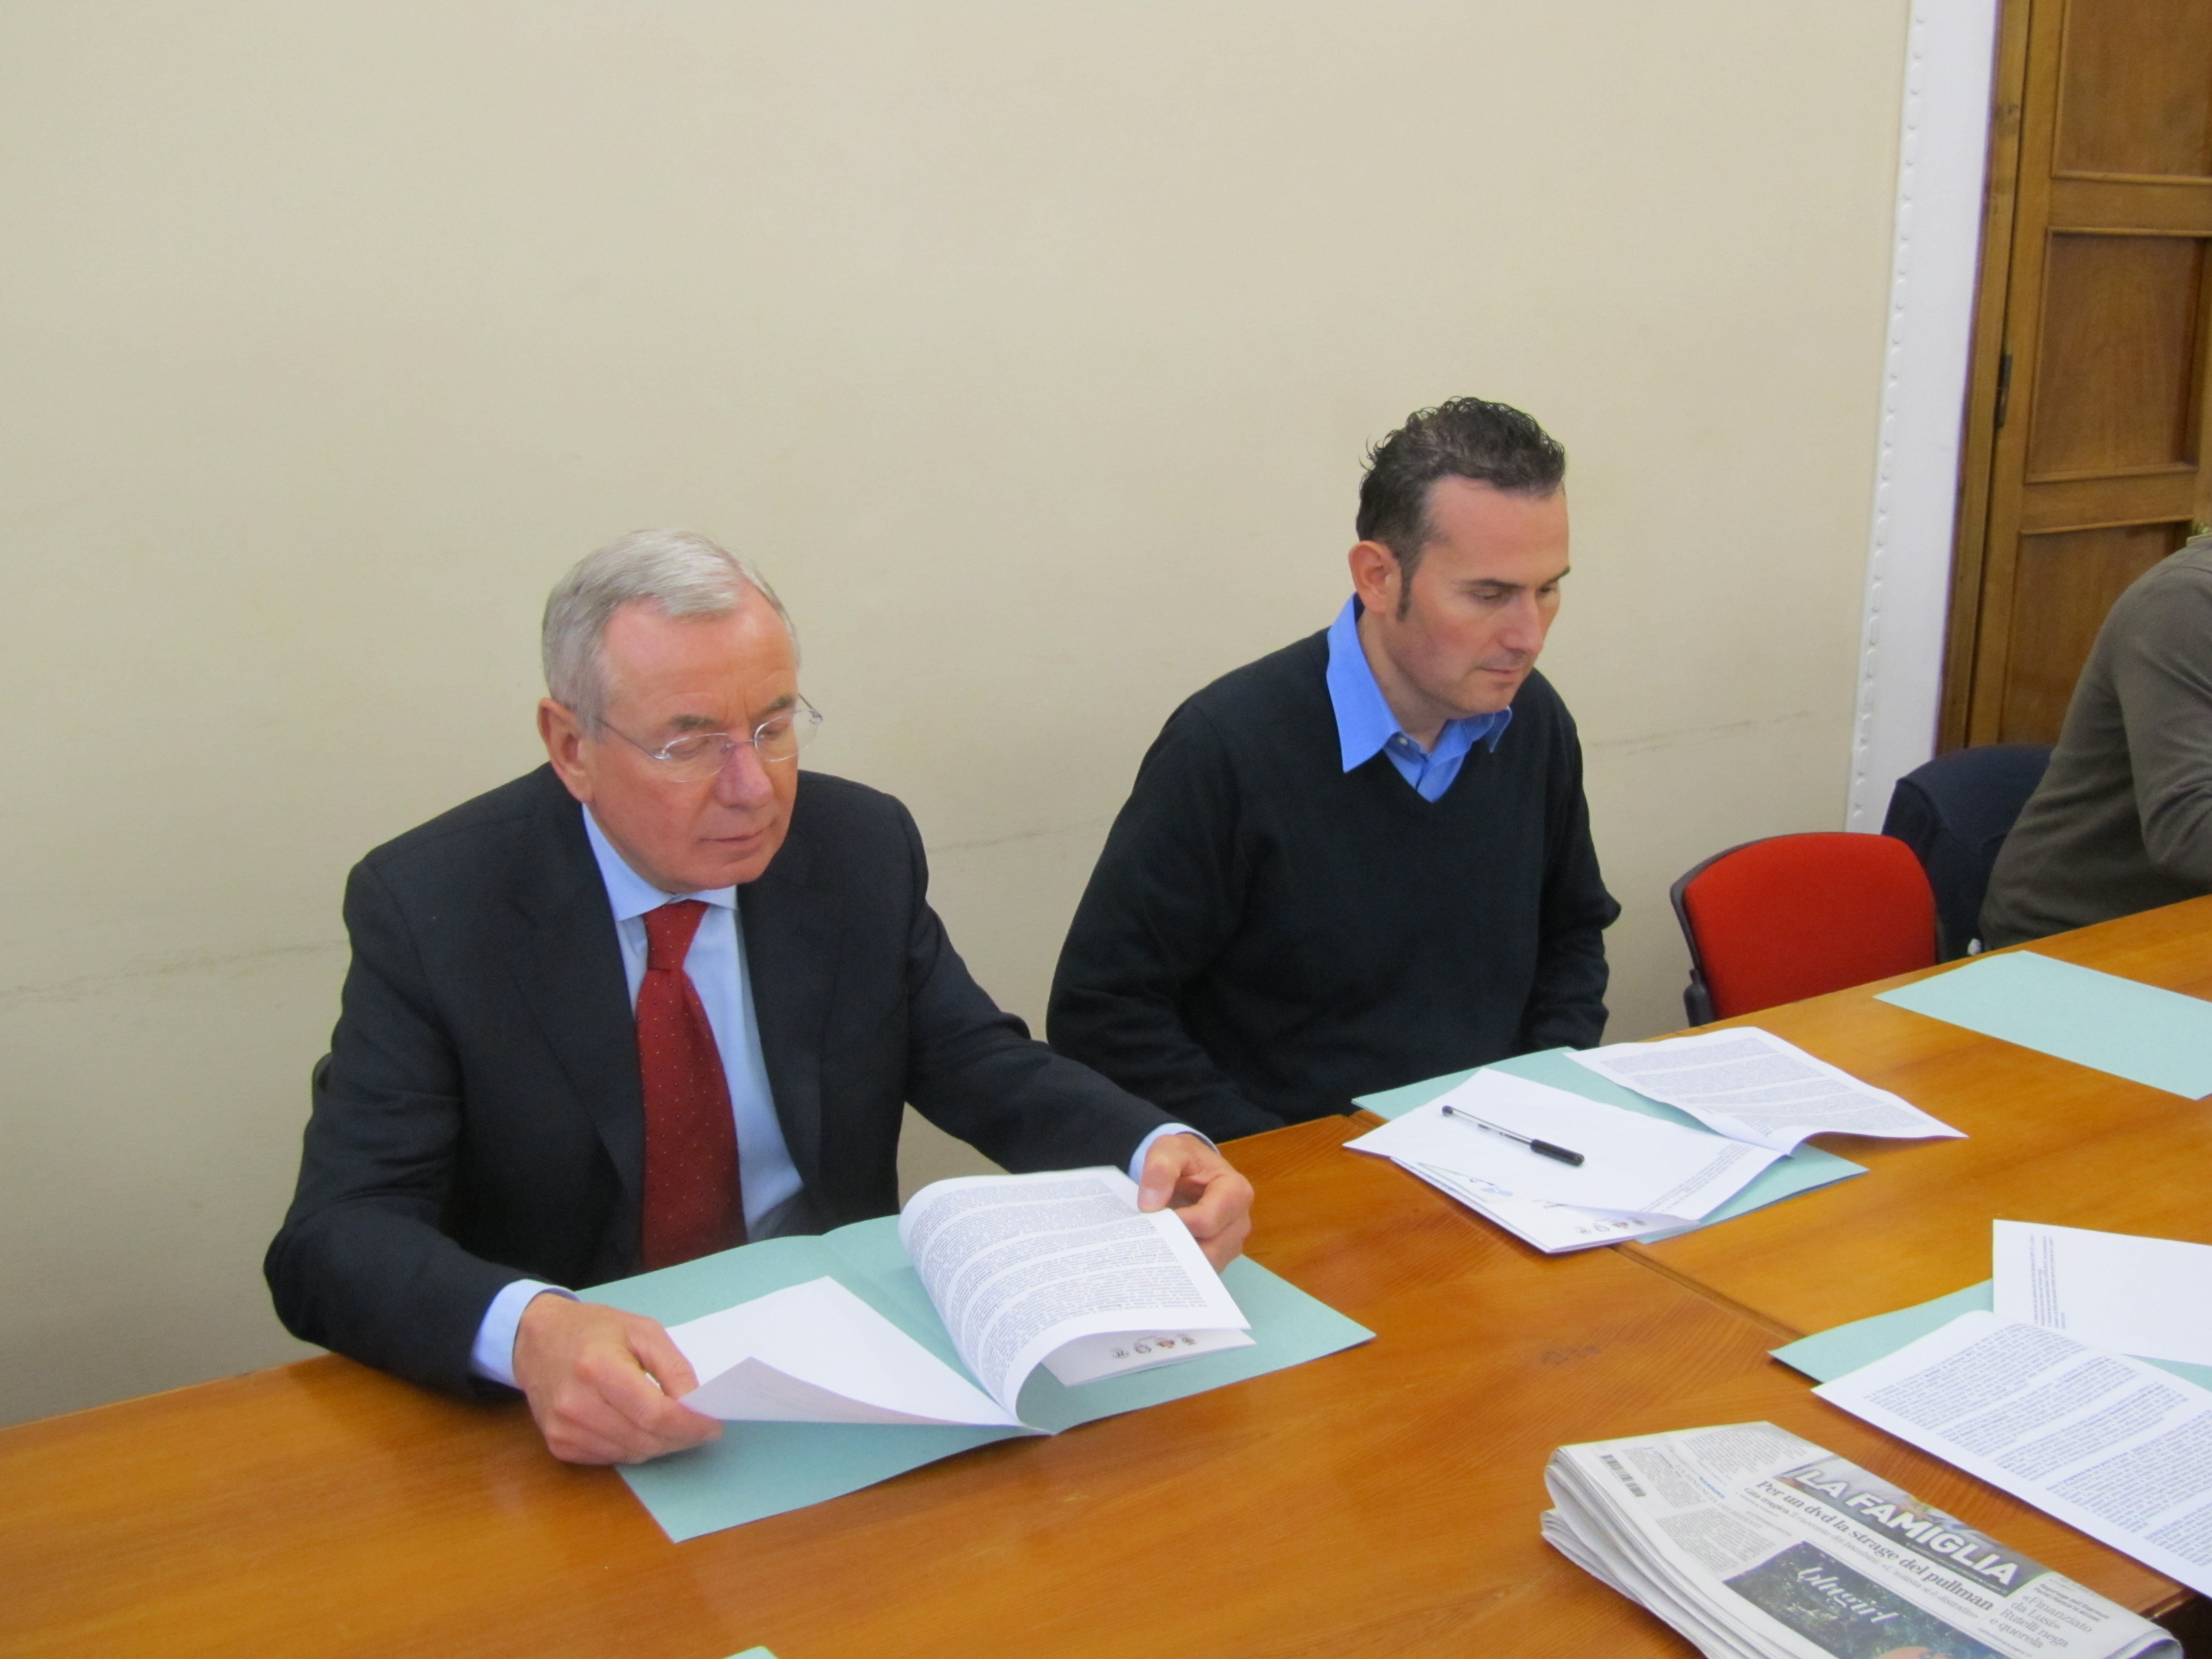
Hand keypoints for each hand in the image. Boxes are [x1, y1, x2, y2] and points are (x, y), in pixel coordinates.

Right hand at [510, 1294, 721, 1464]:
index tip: (714, 1424)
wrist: (537, 1340)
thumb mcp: (643, 1331)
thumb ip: (673, 1367)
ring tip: (674, 1425)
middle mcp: (576, 1404)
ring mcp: (564, 1429)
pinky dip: (635, 1448)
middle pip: (646, 1439)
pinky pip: (612, 1458)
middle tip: (702, 1427)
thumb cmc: (595, 1330)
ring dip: (661, 1445)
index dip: (690, 1425)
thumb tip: (697, 1405)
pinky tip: (641, 1428)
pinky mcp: (559, 1445)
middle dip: (682, 1437)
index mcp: (598, 1368)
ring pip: (632, 1454)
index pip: (655, 1413)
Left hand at [1136, 1133, 1253, 1269]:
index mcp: (1236, 1190)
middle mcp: (1240, 1220)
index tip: (1153, 1221)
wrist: (1187, 1168)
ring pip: (1208, 1264)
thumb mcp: (1168, 1150)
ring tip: (1155, 1251)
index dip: (1179, 1224)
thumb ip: (1159, 1169)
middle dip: (1180, 1248)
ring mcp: (1232, 1240)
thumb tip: (1150, 1205)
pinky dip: (1184, 1267)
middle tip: (1150, 1243)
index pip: (1209, 1219)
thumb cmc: (1183, 1158)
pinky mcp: (1221, 1254)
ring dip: (1181, 1261)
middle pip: (1212, 1248)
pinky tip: (1163, 1258)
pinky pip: (1203, 1269)